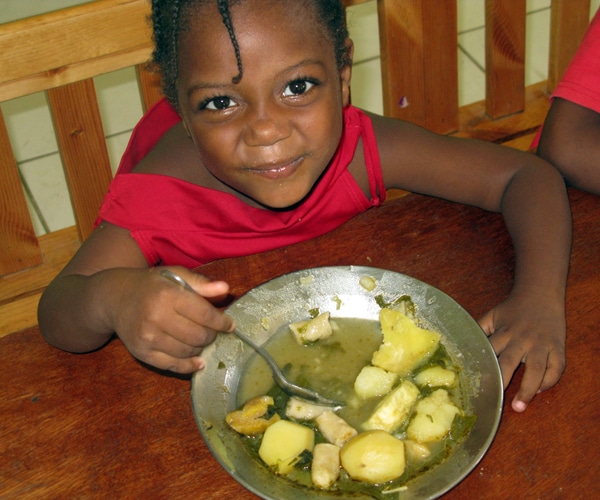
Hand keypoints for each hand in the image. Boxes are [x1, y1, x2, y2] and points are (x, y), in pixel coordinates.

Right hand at [108, 266, 233, 373]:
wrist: (115, 298)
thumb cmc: (151, 285)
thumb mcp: (174, 275)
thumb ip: (201, 283)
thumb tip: (226, 289)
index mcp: (167, 295)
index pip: (205, 315)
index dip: (222, 322)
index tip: (230, 325)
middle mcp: (156, 317)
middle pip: (199, 336)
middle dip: (212, 335)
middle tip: (212, 331)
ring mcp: (147, 338)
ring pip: (188, 351)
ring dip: (200, 348)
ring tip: (201, 338)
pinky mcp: (142, 353)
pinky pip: (173, 366)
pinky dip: (189, 366)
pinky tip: (198, 360)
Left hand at [478, 292, 565, 411]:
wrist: (540, 293)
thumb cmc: (512, 309)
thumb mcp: (492, 316)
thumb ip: (478, 331)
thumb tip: (458, 344)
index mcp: (503, 333)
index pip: (490, 354)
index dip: (482, 370)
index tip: (475, 386)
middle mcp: (522, 339)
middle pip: (510, 363)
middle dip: (502, 382)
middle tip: (495, 402)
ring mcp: (541, 344)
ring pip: (537, 370)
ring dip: (528, 389)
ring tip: (519, 406)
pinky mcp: (558, 347)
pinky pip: (557, 368)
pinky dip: (549, 381)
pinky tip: (539, 389)